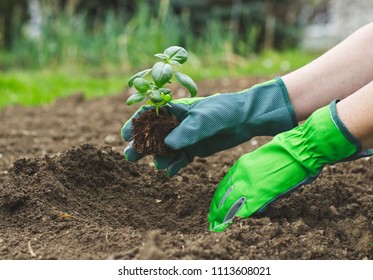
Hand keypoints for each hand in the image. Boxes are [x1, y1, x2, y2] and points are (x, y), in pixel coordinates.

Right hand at [121, 77, 296, 175]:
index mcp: (176, 109)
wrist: (246, 119)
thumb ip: (188, 131)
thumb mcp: (206, 118)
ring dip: (159, 157)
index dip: (136, 124)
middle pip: (153, 135)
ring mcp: (185, 137)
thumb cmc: (225, 111)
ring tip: (159, 165)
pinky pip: (179, 159)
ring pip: (165, 149)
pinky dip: (174, 165)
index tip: (125, 135)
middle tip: (130, 156)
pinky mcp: (194, 149)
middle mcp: (177, 123)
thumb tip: (168, 145)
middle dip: (142, 145)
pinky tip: (171, 171)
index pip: (150, 115)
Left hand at [208, 100, 371, 231]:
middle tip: (212, 222)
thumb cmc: (285, 152)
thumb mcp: (260, 160)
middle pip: (223, 197)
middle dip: (216, 211)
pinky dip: (240, 217)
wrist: (299, 148)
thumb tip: (250, 187)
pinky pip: (246, 209)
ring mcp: (250, 185)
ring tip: (218, 227)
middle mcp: (241, 175)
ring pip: (230, 205)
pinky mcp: (262, 194)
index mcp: (241, 166)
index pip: (224, 186)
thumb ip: (251, 173)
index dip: (218, 199)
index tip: (214, 208)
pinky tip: (234, 224)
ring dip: (223, 217)